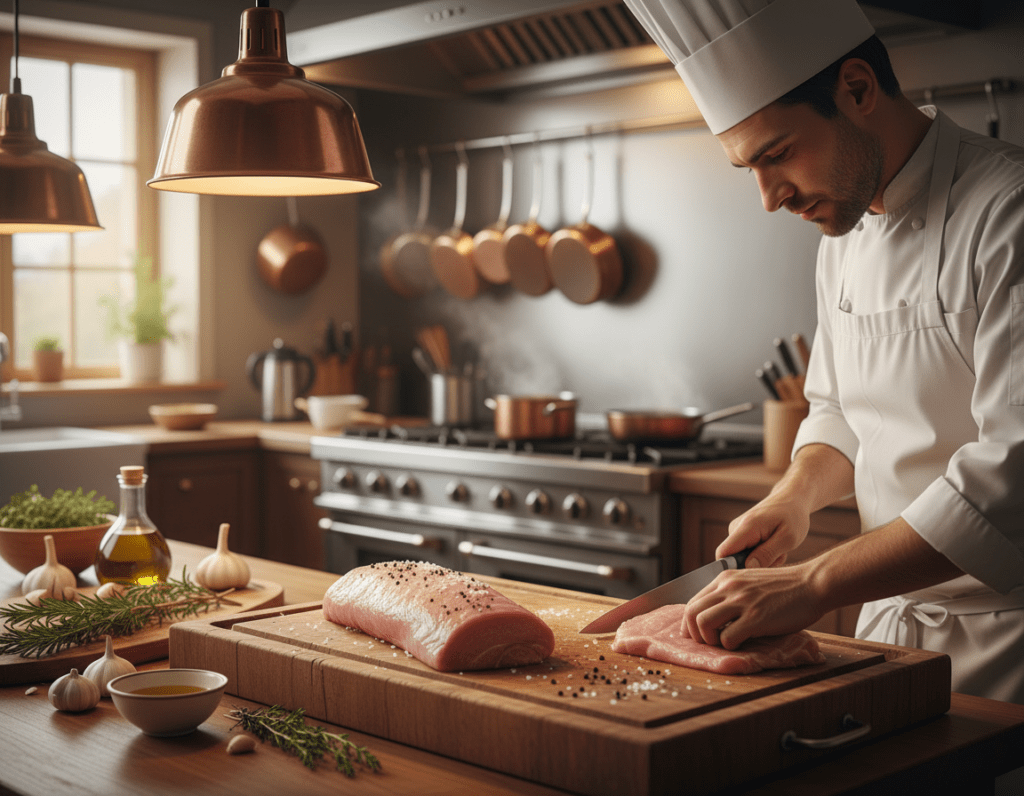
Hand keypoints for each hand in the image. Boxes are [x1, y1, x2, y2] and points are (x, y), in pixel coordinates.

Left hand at [683, 562, 825, 648]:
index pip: (692, 601)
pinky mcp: (756, 618)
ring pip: (703, 623)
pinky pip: (728, 637)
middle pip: (691, 612)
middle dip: (694, 634)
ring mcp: (742, 601)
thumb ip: (732, 593)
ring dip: (709, 640)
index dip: (689, 622)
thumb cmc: (786, 587)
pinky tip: (742, 644)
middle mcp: (729, 587)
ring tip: (723, 644)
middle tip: (707, 644)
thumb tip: (716, 615)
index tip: (695, 635)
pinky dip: (730, 647)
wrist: (812, 584)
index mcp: (726, 578)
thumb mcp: (751, 582)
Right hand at [717, 494, 811, 568]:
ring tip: (779, 550)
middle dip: (755, 566)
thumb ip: (767, 554)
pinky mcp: (742, 535)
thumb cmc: (793, 516)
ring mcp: (738, 531)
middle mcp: (736, 529)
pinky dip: (762, 555)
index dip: (731, 569)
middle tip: (778, 557)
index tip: (751, 576)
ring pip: (743, 558)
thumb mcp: (788, 538)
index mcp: (746, 528)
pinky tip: (775, 547)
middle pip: (734, 560)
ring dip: (762, 561)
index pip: (723, 554)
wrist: (792, 498)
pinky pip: (747, 553)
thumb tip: (747, 567)